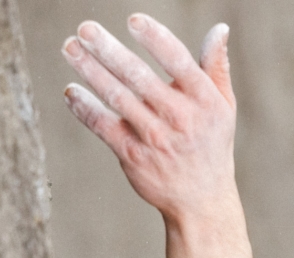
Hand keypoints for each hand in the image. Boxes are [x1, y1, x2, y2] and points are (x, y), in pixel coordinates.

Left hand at [62, 15, 235, 222]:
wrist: (201, 201)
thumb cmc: (211, 145)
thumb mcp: (223, 106)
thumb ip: (215, 67)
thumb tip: (219, 29)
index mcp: (203, 100)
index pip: (178, 62)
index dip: (156, 39)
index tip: (134, 20)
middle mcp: (180, 118)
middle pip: (139, 77)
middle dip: (109, 50)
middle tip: (85, 29)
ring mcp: (155, 138)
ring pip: (117, 97)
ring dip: (90, 71)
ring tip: (70, 47)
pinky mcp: (133, 156)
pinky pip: (103, 126)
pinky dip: (85, 108)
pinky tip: (71, 91)